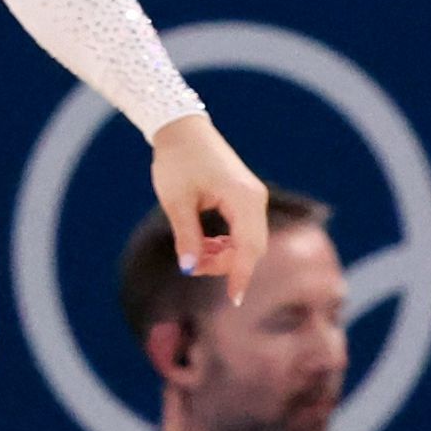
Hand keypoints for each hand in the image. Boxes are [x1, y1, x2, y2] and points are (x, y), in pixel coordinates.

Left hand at [151, 111, 269, 302]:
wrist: (181, 130)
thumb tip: (190, 268)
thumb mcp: (176, 201)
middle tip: (192, 266)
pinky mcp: (244, 198)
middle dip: (225, 264)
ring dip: (223, 254)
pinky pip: (243, 230)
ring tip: (193, 252)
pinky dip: (225, 242)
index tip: (234, 299)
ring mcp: (252, 199)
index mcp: (243, 199)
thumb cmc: (176, 161)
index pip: (249, 247)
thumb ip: (186, 236)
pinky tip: (203, 243)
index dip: (241, 275)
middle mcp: (254, 200)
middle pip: (252, 248)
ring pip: (247, 241)